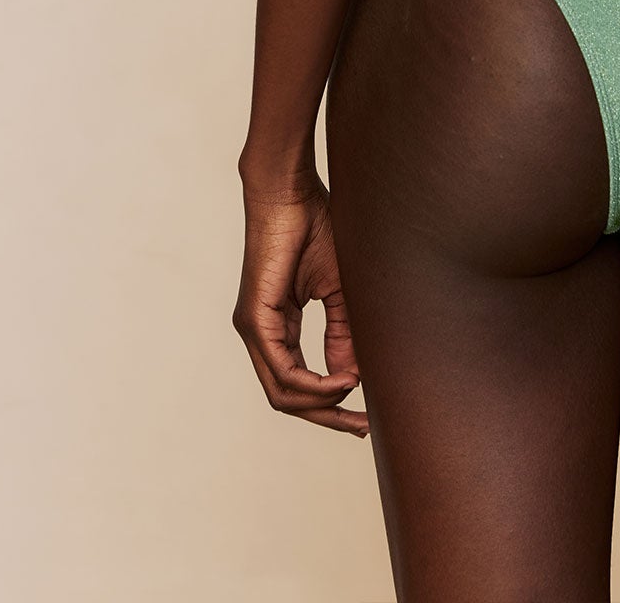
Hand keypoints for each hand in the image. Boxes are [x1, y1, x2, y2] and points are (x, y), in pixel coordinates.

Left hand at [233, 176, 368, 437]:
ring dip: (320, 404)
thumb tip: (353, 377)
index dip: (332, 404)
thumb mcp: (338, 290)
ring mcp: (254, 329)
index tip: (366, 413)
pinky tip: (340, 381)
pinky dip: (312, 383)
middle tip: (362, 427)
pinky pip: (281, 370)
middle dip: (327, 417)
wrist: (291, 192)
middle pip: (288, 398)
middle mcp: (262, 334)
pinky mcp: (254, 319)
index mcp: (279, 327)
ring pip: (281, 393)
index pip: (299, 383)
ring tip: (355, 398)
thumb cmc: (315, 228)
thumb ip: (342, 333)